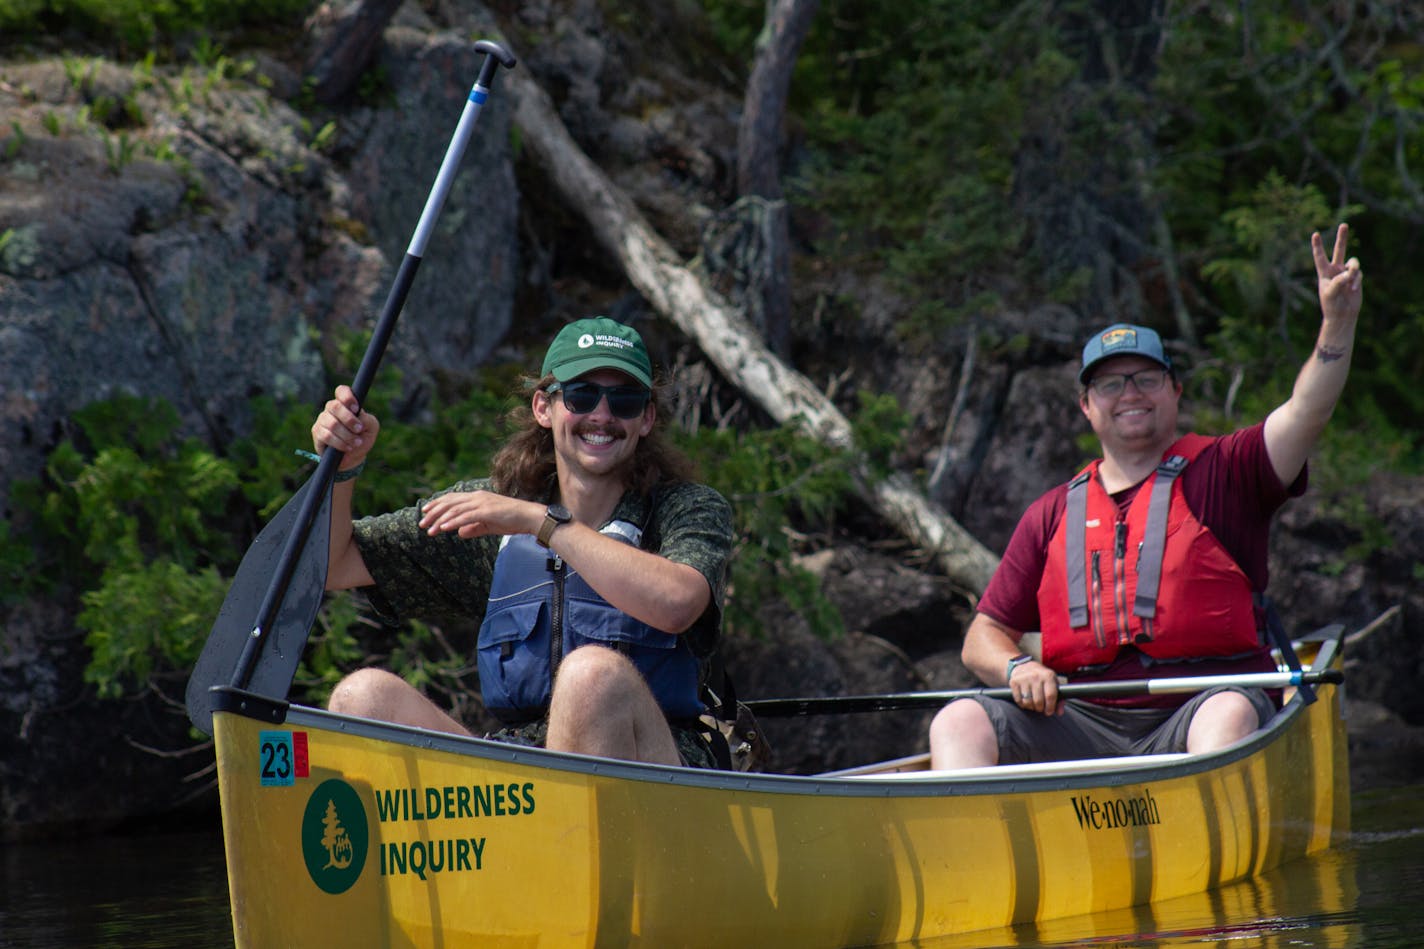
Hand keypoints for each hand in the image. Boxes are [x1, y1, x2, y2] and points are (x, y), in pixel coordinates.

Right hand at [312, 385, 379, 470]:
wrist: (353, 457)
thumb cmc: (363, 437)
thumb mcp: (371, 428)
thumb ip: (367, 419)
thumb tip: (358, 417)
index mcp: (346, 404)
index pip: (342, 391)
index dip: (347, 397)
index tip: (356, 408)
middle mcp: (332, 409)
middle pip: (335, 406)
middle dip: (349, 419)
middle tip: (359, 429)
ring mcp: (323, 420)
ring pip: (332, 423)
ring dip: (347, 435)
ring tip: (357, 443)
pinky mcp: (317, 433)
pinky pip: (327, 436)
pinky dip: (340, 443)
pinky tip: (347, 447)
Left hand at [418, 490, 541, 538]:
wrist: (530, 517)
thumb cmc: (512, 520)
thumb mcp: (489, 525)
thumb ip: (473, 528)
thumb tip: (459, 532)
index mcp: (477, 498)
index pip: (452, 499)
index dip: (437, 504)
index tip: (426, 513)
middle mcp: (477, 497)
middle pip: (449, 503)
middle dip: (434, 513)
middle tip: (421, 524)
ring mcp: (482, 503)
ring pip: (455, 510)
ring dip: (440, 520)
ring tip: (429, 530)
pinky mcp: (487, 511)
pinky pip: (466, 516)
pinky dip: (453, 522)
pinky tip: (443, 528)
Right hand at [1009, 659, 1064, 715]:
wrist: (1024, 666)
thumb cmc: (1042, 678)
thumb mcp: (1053, 684)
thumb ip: (1059, 699)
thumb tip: (1060, 712)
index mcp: (1048, 675)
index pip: (1050, 696)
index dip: (1050, 707)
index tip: (1049, 712)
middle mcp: (1035, 675)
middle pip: (1038, 701)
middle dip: (1040, 708)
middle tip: (1040, 708)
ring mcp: (1023, 678)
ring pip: (1027, 702)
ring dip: (1031, 707)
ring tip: (1033, 704)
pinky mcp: (1014, 682)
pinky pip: (1018, 700)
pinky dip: (1022, 704)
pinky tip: (1025, 701)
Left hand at [1312, 223, 1362, 326]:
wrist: (1342, 314)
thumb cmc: (1332, 305)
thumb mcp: (1331, 293)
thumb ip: (1337, 282)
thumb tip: (1348, 272)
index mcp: (1324, 273)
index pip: (1319, 257)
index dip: (1317, 246)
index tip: (1315, 234)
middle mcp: (1335, 270)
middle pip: (1339, 250)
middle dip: (1342, 238)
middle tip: (1344, 225)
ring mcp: (1346, 273)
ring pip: (1353, 263)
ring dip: (1353, 270)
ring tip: (1350, 283)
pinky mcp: (1355, 277)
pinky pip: (1359, 273)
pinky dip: (1356, 280)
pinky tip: (1352, 290)